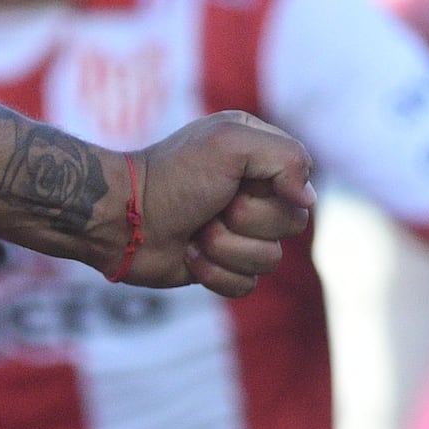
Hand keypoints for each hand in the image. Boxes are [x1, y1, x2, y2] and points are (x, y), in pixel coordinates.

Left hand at [122, 114, 314, 298]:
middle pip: (292, 224)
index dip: (275, 189)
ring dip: (226, 248)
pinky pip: (247, 285)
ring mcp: (239, 232)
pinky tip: (189, 255)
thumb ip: (285, 156)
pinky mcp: (223, 266)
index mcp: (258, 155)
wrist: (122, 220)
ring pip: (270, 259)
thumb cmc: (172, 177)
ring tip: (196, 233)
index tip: (239, 182)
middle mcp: (253, 192)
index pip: (301, 180)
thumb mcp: (230, 143)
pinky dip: (214, 274)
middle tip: (211, 207)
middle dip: (247, 220)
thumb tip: (307, 198)